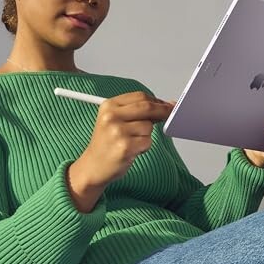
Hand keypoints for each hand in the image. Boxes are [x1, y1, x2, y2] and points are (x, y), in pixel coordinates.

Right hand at [67, 92, 173, 211]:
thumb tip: (166, 105)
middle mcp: (111, 117)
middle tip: (170, 114)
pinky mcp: (125, 147)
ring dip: (146, 135)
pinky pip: (147, 142)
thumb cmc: (107, 144)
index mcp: (109, 106)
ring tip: (132, 141)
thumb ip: (137, 110)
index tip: (167, 105)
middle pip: (147, 107)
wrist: (93, 166)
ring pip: (148, 126)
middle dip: (163, 111)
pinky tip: (132, 150)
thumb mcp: (114, 120)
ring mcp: (118, 132)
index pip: (140, 97)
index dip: (157, 101)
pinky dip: (144, 147)